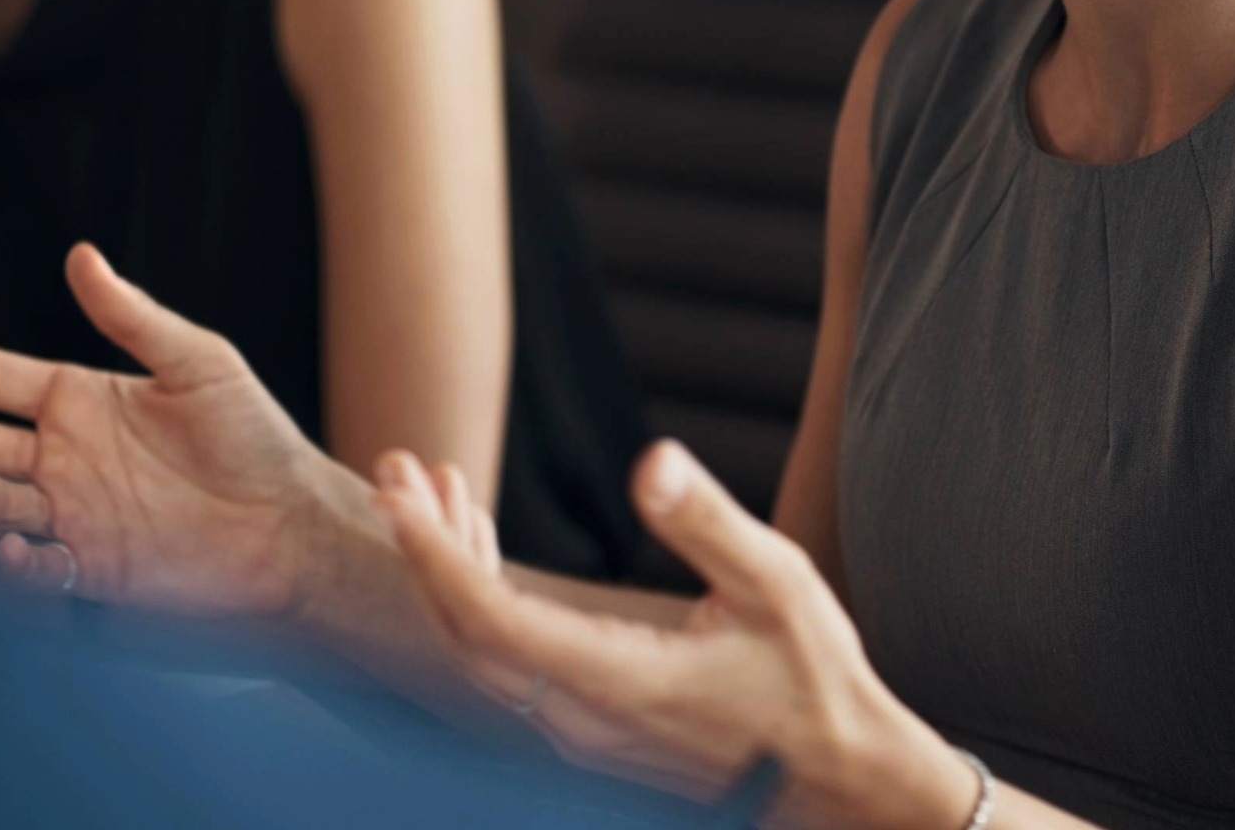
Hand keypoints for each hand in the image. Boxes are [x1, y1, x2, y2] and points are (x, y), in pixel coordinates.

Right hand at [0, 243, 374, 617]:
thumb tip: (80, 255)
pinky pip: (35, 565)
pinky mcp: (91, 566)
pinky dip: (18, 560)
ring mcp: (71, 512)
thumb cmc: (254, 434)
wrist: (294, 525)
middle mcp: (62, 454)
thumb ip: (133, 318)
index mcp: (78, 397)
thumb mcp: (198, 363)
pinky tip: (21, 547)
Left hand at [379, 440, 979, 829]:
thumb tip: (652, 460)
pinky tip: (482, 544)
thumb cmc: (813, 677)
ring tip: (437, 487)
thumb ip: (707, 522)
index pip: (493, 622)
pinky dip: (481, 597)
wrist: (837, 774)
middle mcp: (582, 719)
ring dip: (449, 569)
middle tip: (397, 469)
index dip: (435, 560)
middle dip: (423, 549)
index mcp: (620, 680)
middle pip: (466, 637)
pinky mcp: (587, 726)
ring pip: (480, 651)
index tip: (398, 498)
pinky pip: (506, 662)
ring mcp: (580, 731)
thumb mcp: (776, 583)